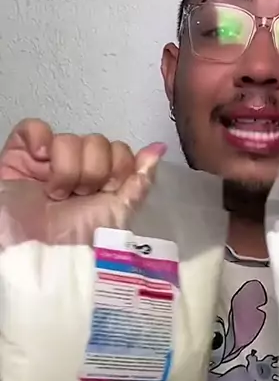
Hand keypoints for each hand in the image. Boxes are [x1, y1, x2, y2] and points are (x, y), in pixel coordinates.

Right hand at [0, 119, 165, 242]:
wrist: (36, 252)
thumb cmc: (77, 242)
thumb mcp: (118, 214)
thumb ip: (139, 182)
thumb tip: (159, 148)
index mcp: (101, 185)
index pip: (120, 152)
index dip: (119, 168)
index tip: (107, 192)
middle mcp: (76, 172)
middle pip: (98, 143)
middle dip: (94, 172)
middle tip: (79, 196)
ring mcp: (46, 163)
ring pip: (70, 138)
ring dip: (67, 170)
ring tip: (55, 195)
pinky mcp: (18, 156)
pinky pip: (34, 128)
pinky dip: (40, 140)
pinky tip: (39, 161)